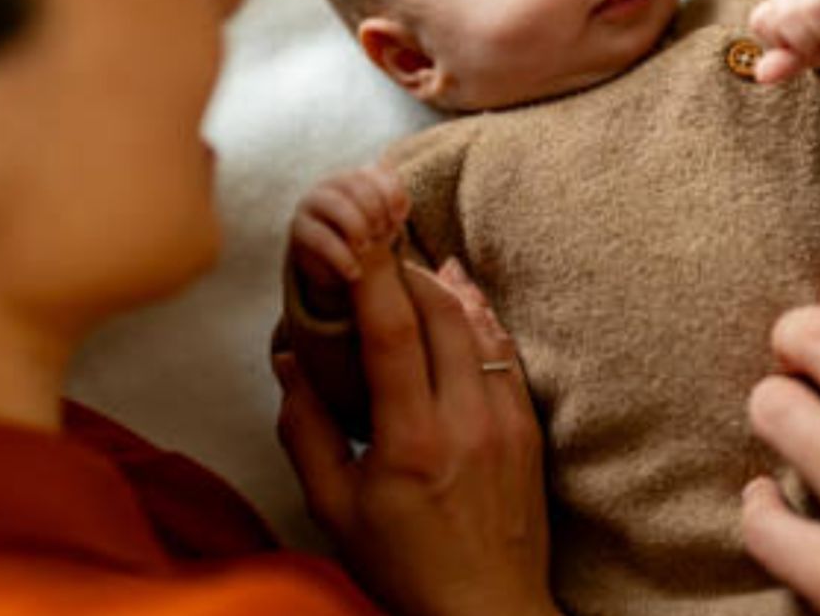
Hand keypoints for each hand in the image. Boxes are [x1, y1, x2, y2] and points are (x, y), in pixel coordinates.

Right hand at [275, 247, 556, 615]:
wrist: (487, 610)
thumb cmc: (403, 567)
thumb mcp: (334, 510)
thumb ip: (307, 432)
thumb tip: (290, 363)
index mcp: (410, 441)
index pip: (392, 334)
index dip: (373, 277)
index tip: (355, 241)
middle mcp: (464, 422)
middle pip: (443, 314)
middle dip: (409, 272)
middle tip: (381, 251)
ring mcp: (505, 423)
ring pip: (480, 329)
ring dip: (448, 291)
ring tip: (420, 265)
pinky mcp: (528, 430)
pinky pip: (505, 357)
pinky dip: (481, 323)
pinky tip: (464, 304)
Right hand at [288, 164, 409, 304]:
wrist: (338, 266)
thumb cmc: (367, 237)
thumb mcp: (386, 222)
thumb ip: (395, 207)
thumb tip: (398, 207)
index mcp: (356, 177)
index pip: (375, 172)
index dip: (391, 193)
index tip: (398, 218)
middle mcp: (331, 184)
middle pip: (354, 184)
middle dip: (373, 209)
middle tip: (381, 233)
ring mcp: (312, 203)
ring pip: (335, 204)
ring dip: (356, 226)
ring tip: (366, 249)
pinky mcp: (300, 228)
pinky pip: (320, 237)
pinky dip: (341, 256)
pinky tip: (355, 273)